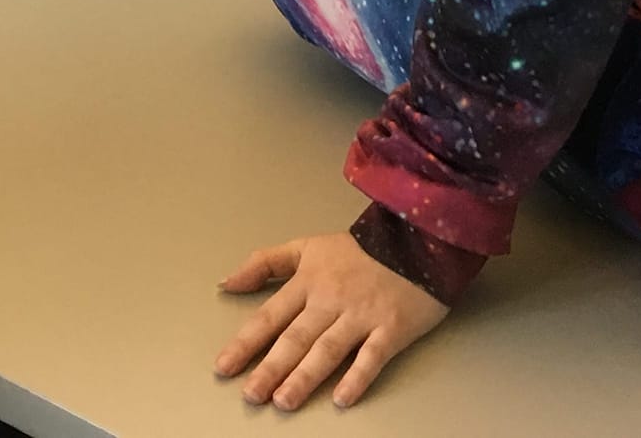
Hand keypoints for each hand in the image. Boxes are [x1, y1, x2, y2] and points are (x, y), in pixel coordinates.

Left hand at [214, 231, 447, 409]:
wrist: (415, 240)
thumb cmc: (358, 250)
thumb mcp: (306, 247)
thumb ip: (265, 263)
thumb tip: (226, 283)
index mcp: (308, 282)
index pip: (270, 316)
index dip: (246, 343)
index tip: (224, 368)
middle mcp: (330, 300)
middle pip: (295, 338)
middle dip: (271, 368)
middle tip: (251, 396)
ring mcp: (361, 315)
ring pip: (328, 349)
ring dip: (305, 377)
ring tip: (284, 401)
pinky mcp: (392, 327)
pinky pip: (372, 356)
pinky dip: (357, 377)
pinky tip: (342, 399)